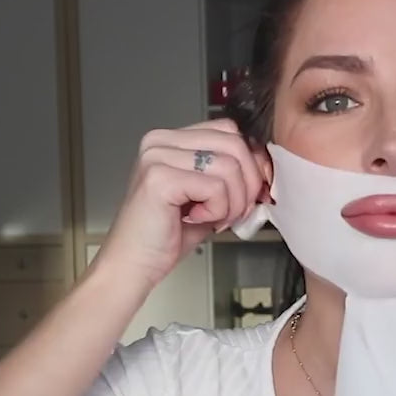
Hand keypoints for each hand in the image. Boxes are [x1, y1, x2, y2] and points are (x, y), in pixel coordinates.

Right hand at [94, 119, 268, 289]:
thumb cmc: (165, 235)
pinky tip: (196, 219)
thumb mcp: (206, 196)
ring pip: (229, 166)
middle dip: (248, 184)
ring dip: (233, 202)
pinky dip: (217, 210)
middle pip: (233, 143)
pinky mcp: (159, 178)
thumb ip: (230, 175)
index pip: (229, 130)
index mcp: (171, 140)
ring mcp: (157, 157)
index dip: (251, 161)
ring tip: (213, 217)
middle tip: (236, 210)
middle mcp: (161, 142)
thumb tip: (263, 168)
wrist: (133, 264)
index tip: (254, 189)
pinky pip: (215, 187)